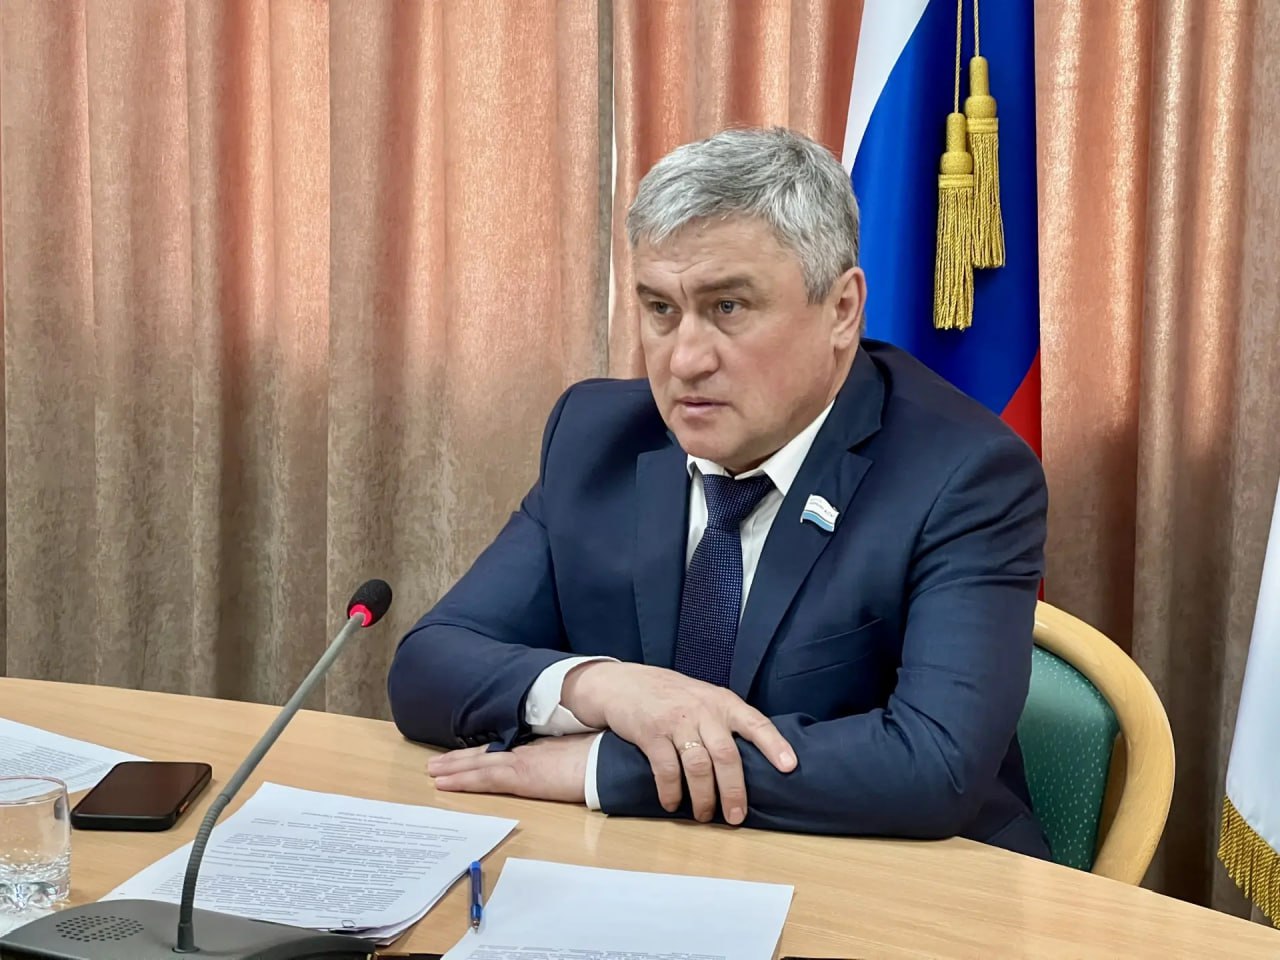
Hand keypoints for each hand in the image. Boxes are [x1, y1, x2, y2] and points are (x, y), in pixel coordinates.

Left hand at [426, 734, 592, 803]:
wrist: (614, 757)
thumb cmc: (608, 757)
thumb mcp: (588, 756)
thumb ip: (573, 758)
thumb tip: (572, 764)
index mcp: (545, 747)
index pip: (507, 749)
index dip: (484, 752)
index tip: (467, 755)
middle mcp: (530, 750)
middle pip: (488, 753)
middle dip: (461, 759)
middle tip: (437, 764)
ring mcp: (524, 760)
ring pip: (479, 764)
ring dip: (454, 768)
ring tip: (433, 771)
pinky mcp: (522, 774)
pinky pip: (485, 777)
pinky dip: (462, 779)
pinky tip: (445, 783)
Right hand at [560, 662, 795, 824]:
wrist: (625, 684)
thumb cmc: (672, 697)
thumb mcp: (704, 699)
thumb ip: (724, 723)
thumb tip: (753, 762)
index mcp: (723, 703)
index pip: (755, 723)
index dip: (774, 745)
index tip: (789, 766)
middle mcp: (703, 710)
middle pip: (727, 755)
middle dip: (734, 791)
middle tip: (736, 817)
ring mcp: (677, 721)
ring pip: (698, 767)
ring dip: (703, 798)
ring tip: (704, 816)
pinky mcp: (651, 734)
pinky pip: (666, 770)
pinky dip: (671, 792)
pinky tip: (672, 803)